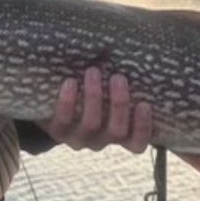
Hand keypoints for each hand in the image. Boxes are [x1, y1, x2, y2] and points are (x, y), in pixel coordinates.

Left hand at [38, 67, 153, 153]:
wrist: (55, 104)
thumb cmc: (96, 93)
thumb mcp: (110, 93)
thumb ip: (123, 84)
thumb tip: (138, 57)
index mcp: (118, 137)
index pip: (137, 143)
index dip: (143, 127)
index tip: (144, 104)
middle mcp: (101, 141)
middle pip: (116, 131)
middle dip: (119, 104)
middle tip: (118, 77)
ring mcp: (79, 139)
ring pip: (91, 124)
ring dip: (94, 96)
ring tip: (93, 71)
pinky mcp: (58, 132)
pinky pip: (63, 120)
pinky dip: (67, 101)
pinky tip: (70, 81)